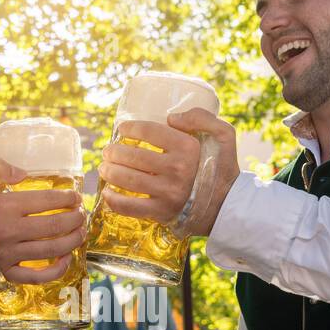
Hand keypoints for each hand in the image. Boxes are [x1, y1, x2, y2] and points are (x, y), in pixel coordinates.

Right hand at [0, 158, 85, 284]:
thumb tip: (22, 174)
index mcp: (4, 206)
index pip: (46, 201)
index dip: (66, 198)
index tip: (75, 196)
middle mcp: (11, 232)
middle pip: (55, 226)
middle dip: (75, 218)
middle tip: (81, 213)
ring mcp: (10, 255)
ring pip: (52, 250)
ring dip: (73, 240)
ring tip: (81, 232)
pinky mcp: (6, 273)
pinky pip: (37, 277)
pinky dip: (56, 271)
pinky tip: (66, 260)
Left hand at [97, 109, 239, 236]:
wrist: (226, 205)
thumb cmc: (221, 167)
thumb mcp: (224, 134)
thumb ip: (202, 117)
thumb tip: (171, 117)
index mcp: (188, 147)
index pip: (150, 132)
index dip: (131, 128)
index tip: (122, 129)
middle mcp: (177, 170)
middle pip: (134, 157)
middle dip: (114, 152)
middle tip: (107, 151)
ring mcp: (168, 193)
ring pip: (129, 180)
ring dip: (110, 172)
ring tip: (103, 168)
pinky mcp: (162, 212)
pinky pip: (131, 207)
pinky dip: (114, 201)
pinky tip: (106, 193)